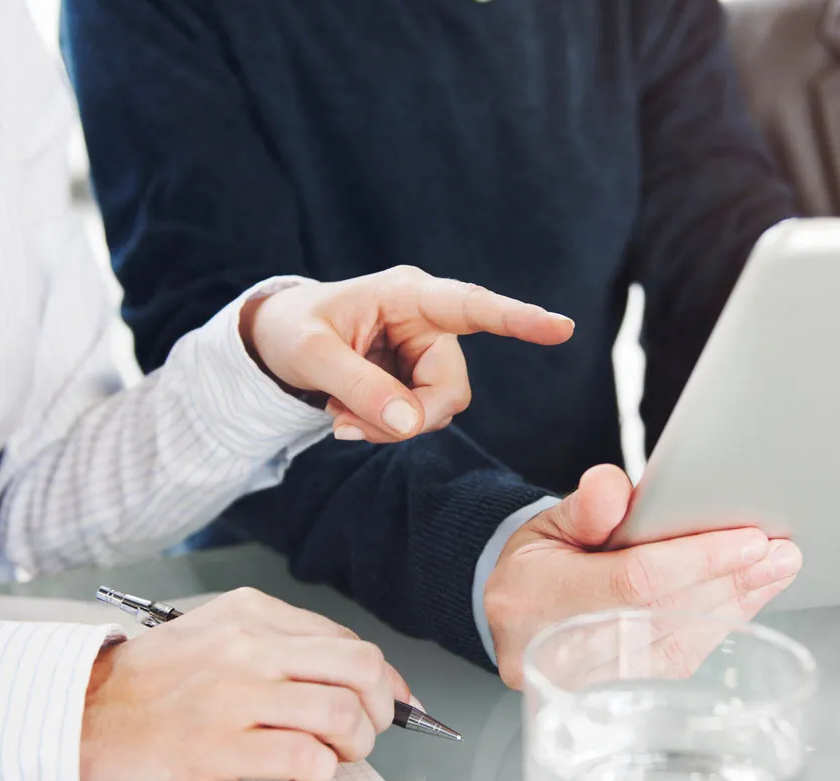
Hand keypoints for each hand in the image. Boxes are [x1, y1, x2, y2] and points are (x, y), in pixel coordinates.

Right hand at [79, 588, 412, 780]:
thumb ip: (277, 645)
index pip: (349, 641)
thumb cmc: (146, 683)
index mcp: (252, 614)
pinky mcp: (220, 745)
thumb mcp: (214, 634)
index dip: (385, 679)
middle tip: (368, 732)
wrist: (76, 713)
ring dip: (356, 745)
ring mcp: (237, 694)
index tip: (395, 703)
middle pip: (362, 669)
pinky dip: (321, 771)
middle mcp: (250, 646)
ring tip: (335, 756)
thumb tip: (348, 675)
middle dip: (383, 708)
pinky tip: (304, 773)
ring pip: (343, 713)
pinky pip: (305, 756)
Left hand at [240, 266, 573, 442]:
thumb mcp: (310, 354)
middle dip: (405, 417)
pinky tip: (348, 414)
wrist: (278, 340)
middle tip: (345, 425)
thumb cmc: (293, 329)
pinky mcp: (418, 380)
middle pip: (450, 387)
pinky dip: (384, 428)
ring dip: (389, 426)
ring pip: (438, 410)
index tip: (561, 328)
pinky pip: (421, 418)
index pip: (471, 306)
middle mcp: (428, 321)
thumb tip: (410, 424)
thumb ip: (359, 385)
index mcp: (408, 294)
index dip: (517, 319)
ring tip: (339, 413)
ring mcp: (426, 353)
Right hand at [483, 465, 803, 688]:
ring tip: (773, 572)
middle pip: (663, 617)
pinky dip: (716, 629)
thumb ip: (585, 506)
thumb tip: (613, 487)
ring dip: (733, 606)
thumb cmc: (537, 569)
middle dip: (729, 582)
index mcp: (536, 599)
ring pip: (677, 646)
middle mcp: (559, 652)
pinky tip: (745, 601)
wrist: (512, 625)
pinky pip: (677, 664)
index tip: (749, 540)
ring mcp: (587, 687)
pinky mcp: (616, 701)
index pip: (631, 581)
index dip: (695, 561)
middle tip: (779, 554)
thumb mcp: (549, 524)